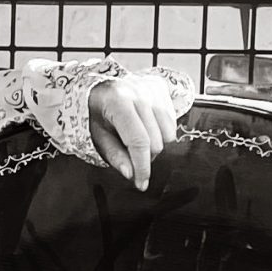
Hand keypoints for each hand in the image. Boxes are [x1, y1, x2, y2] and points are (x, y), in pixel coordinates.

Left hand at [85, 72, 187, 188]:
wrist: (103, 86)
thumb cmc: (99, 113)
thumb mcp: (98, 135)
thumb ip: (114, 155)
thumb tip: (131, 174)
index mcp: (117, 102)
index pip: (138, 141)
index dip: (142, 166)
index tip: (141, 184)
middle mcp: (138, 92)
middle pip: (155, 142)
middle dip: (145, 156)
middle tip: (132, 154)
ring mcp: (152, 89)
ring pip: (168, 135)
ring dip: (155, 145)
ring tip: (139, 139)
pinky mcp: (162, 88)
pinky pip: (172, 123)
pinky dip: (162, 132)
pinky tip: (148, 127)